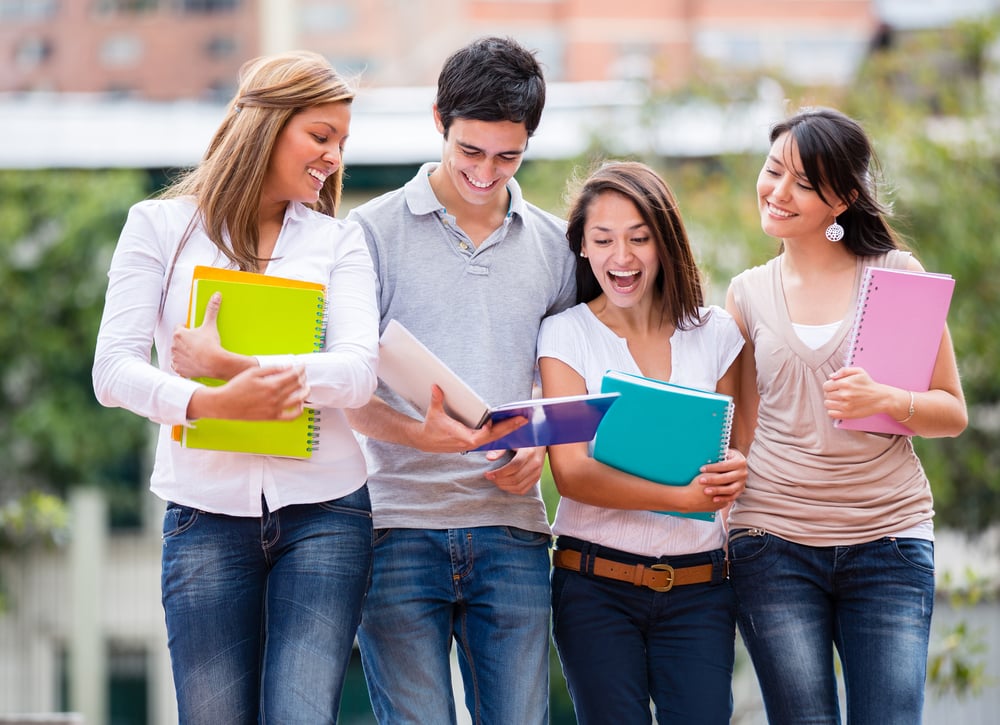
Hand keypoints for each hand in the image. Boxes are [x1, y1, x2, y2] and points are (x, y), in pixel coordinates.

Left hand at [171, 291, 224, 378]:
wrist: (215, 363)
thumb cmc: (211, 345)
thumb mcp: (211, 325)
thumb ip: (211, 310)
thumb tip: (216, 296)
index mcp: (178, 334)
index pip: (179, 327)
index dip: (187, 329)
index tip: (195, 332)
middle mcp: (173, 346)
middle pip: (178, 340)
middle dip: (185, 341)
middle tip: (198, 343)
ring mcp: (175, 358)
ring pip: (177, 353)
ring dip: (184, 353)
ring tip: (197, 354)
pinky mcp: (179, 369)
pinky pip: (178, 366)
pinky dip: (184, 365)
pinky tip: (193, 363)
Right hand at [189, 365, 309, 420]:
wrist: (224, 404)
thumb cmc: (236, 387)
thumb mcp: (253, 372)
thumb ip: (272, 369)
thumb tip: (287, 367)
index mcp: (271, 385)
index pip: (294, 375)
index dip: (300, 369)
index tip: (302, 366)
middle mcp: (276, 398)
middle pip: (297, 386)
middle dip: (302, 378)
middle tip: (302, 374)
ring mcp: (275, 409)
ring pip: (298, 400)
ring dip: (305, 392)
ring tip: (305, 387)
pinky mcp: (272, 417)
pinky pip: (291, 416)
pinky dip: (299, 410)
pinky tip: (299, 404)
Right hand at [416, 385, 526, 452]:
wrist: (425, 441)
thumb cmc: (431, 427)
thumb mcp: (433, 413)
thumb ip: (436, 399)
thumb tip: (436, 386)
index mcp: (462, 437)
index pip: (479, 436)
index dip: (487, 430)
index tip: (494, 421)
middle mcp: (470, 442)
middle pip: (493, 437)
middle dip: (508, 428)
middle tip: (522, 419)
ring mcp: (473, 444)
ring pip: (495, 439)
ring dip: (508, 430)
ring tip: (521, 421)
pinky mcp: (474, 443)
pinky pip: (491, 438)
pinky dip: (501, 432)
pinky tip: (510, 426)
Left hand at [484, 445, 544, 495]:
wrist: (538, 440)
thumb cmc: (521, 439)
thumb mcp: (510, 440)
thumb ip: (500, 449)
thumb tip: (489, 458)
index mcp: (529, 452)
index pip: (514, 467)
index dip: (499, 473)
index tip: (487, 474)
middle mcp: (535, 464)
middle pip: (516, 478)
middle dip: (499, 480)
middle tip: (489, 477)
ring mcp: (537, 472)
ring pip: (519, 486)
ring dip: (504, 486)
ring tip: (495, 481)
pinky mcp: (536, 478)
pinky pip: (523, 490)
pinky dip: (511, 490)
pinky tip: (503, 484)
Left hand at [697, 448, 746, 504]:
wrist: (738, 465)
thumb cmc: (726, 457)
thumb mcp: (725, 453)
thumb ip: (718, 455)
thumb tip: (702, 452)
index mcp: (740, 462)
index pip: (724, 465)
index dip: (712, 467)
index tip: (701, 469)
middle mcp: (743, 473)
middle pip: (727, 478)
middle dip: (712, 479)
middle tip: (700, 480)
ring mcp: (743, 483)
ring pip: (730, 489)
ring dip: (717, 491)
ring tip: (705, 491)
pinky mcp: (740, 490)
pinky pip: (732, 496)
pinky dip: (723, 499)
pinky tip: (713, 499)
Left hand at [823, 366, 889, 419]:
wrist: (881, 398)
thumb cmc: (869, 384)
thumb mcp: (858, 371)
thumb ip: (843, 371)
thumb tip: (831, 376)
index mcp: (844, 383)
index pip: (825, 386)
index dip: (829, 386)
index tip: (834, 387)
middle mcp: (844, 394)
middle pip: (826, 395)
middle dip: (830, 393)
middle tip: (838, 393)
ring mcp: (845, 405)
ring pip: (827, 404)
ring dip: (831, 402)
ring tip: (838, 400)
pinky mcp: (847, 414)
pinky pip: (831, 413)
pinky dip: (833, 411)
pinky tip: (839, 407)